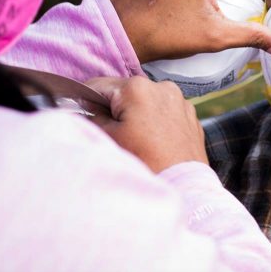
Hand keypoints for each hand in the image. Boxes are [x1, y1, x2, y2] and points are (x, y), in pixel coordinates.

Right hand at [87, 76, 205, 172]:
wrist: (182, 186)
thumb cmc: (144, 163)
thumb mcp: (108, 138)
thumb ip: (92, 117)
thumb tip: (86, 109)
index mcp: (137, 88)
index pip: (98, 86)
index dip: (84, 100)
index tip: (80, 115)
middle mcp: (161, 87)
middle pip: (123, 93)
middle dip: (113, 110)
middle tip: (110, 134)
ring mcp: (179, 100)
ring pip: (144, 101)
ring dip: (134, 114)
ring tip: (134, 140)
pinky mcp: (190, 115)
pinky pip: (163, 111)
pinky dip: (154, 121)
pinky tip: (151, 142)